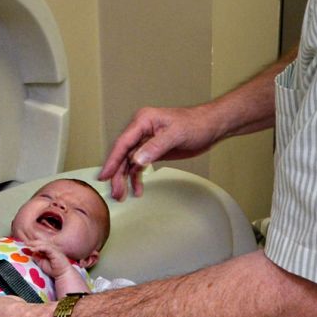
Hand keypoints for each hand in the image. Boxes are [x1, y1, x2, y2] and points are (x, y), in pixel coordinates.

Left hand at [19, 229, 73, 289]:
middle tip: (25, 243)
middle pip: (41, 242)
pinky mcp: (55, 251)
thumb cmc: (54, 270)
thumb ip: (38, 258)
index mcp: (50, 250)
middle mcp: (52, 248)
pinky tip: (33, 249)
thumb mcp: (42, 263)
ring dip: (35, 244)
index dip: (33, 244)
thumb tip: (32, 253)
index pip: (41, 244)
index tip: (26, 244)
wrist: (63, 274)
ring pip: (43, 243)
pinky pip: (46, 247)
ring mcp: (54, 249)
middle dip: (33, 242)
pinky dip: (39, 248)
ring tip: (28, 245)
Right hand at [98, 104, 221, 198]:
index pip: (123, 143)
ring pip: (129, 161)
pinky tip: (137, 189)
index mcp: (143, 121)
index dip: (112, 160)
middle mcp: (141, 130)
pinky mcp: (153, 150)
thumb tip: (137, 160)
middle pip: (123, 154)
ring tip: (122, 195)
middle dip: (118, 174)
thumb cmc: (196, 124)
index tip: (105, 175)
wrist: (211, 127)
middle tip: (116, 192)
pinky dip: (137, 177)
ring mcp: (146, 140)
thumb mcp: (176, 135)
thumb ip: (155, 147)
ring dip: (125, 178)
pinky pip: (139, 164)